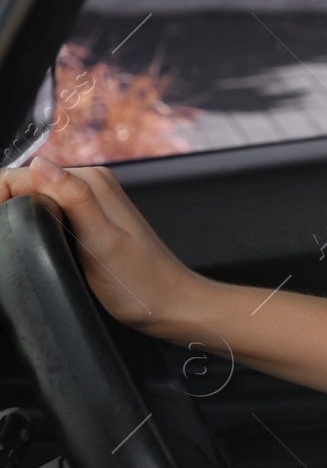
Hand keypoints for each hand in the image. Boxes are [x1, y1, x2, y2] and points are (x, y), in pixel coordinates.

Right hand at [0, 155, 206, 334]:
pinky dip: (35, 227)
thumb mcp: (101, 241)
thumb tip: (41, 164)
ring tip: (16, 244)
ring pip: (34, 200)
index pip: (23, 174)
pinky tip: (37, 246)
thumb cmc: (140, 281)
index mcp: (91, 182)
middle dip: (7, 207)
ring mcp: (90, 203)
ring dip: (18, 217)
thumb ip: (73, 199)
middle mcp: (91, 185)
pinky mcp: (89, 221)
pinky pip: (49, 214)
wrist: (170, 303)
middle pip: (26, 185)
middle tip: (7, 242)